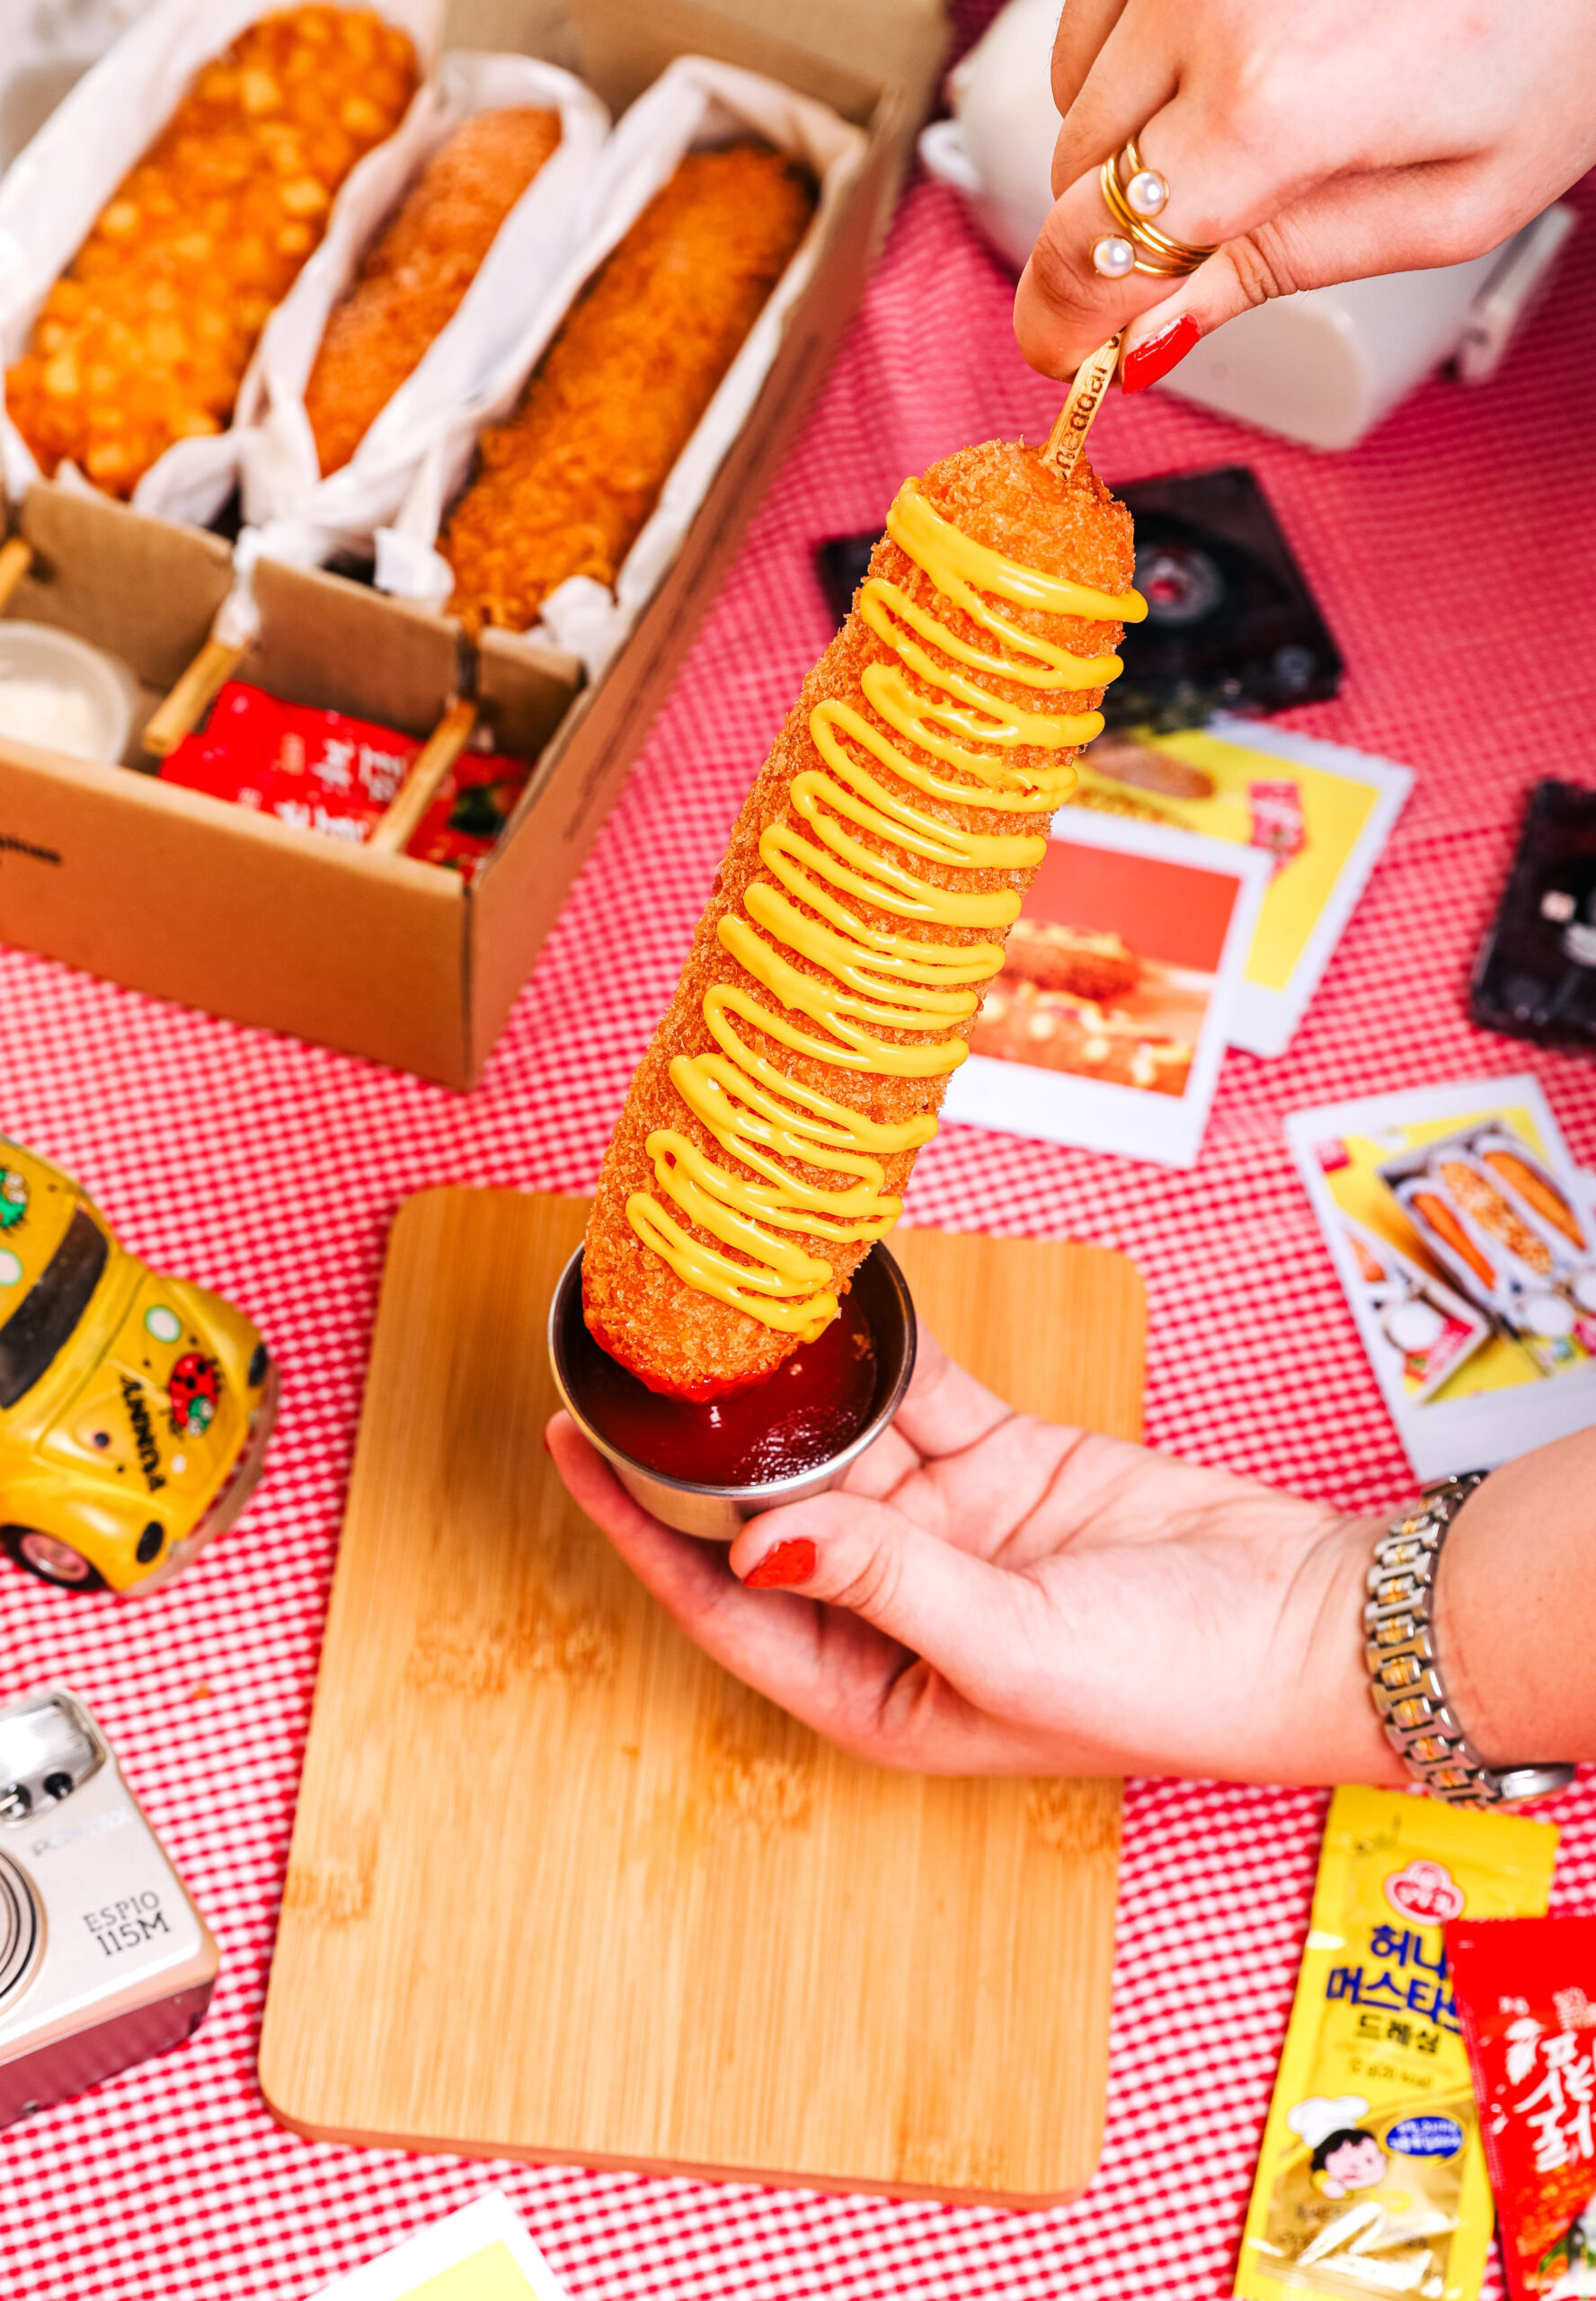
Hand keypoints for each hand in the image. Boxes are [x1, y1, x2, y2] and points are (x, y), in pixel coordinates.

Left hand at [548, 1329, 1402, 1784]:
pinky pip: (921, 1398)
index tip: (574, 1450)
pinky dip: (881, 1353)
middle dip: (705, 1449)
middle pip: (770, 1514)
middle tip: (635, 1362)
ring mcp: (948, 1531)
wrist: (1306, 1624)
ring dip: (790, 1391)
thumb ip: (883, 1582)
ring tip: (719, 1318)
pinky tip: (833, 1301)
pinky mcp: (1003, 1466)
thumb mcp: (1008, 1646)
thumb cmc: (1171, 1683)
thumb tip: (762, 1539)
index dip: (642, 1529)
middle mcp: (895, 1609)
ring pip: (841, 1445)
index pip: (724, 1601)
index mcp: (874, 1686)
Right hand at [1013, 0, 1595, 384]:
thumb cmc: (1561, 32)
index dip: (1067, 319)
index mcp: (1273, 107)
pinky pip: (1096, 12)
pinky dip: (1132, 57)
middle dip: (1118, 231)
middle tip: (1198, 246)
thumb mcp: (1454, 201)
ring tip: (1238, 135)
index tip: (1065, 357)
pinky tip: (1218, 66)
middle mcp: (1208, 6)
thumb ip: (1287, 268)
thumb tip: (1155, 333)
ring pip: (1075, 91)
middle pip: (1077, 173)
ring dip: (1124, 140)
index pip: (1095, 247)